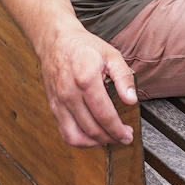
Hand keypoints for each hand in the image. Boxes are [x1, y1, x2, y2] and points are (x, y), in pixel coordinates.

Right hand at [38, 25, 137, 146]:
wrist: (56, 40)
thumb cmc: (85, 47)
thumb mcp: (111, 55)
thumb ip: (124, 77)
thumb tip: (132, 99)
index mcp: (86, 79)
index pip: (104, 114)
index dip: (118, 129)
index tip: (128, 134)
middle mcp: (69, 93)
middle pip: (91, 128)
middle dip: (110, 137)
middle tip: (123, 137)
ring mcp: (58, 101)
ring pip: (75, 136)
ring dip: (94, 143)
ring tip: (108, 139)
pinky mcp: (52, 106)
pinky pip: (64, 132)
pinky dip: (80, 139)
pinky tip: (93, 136)